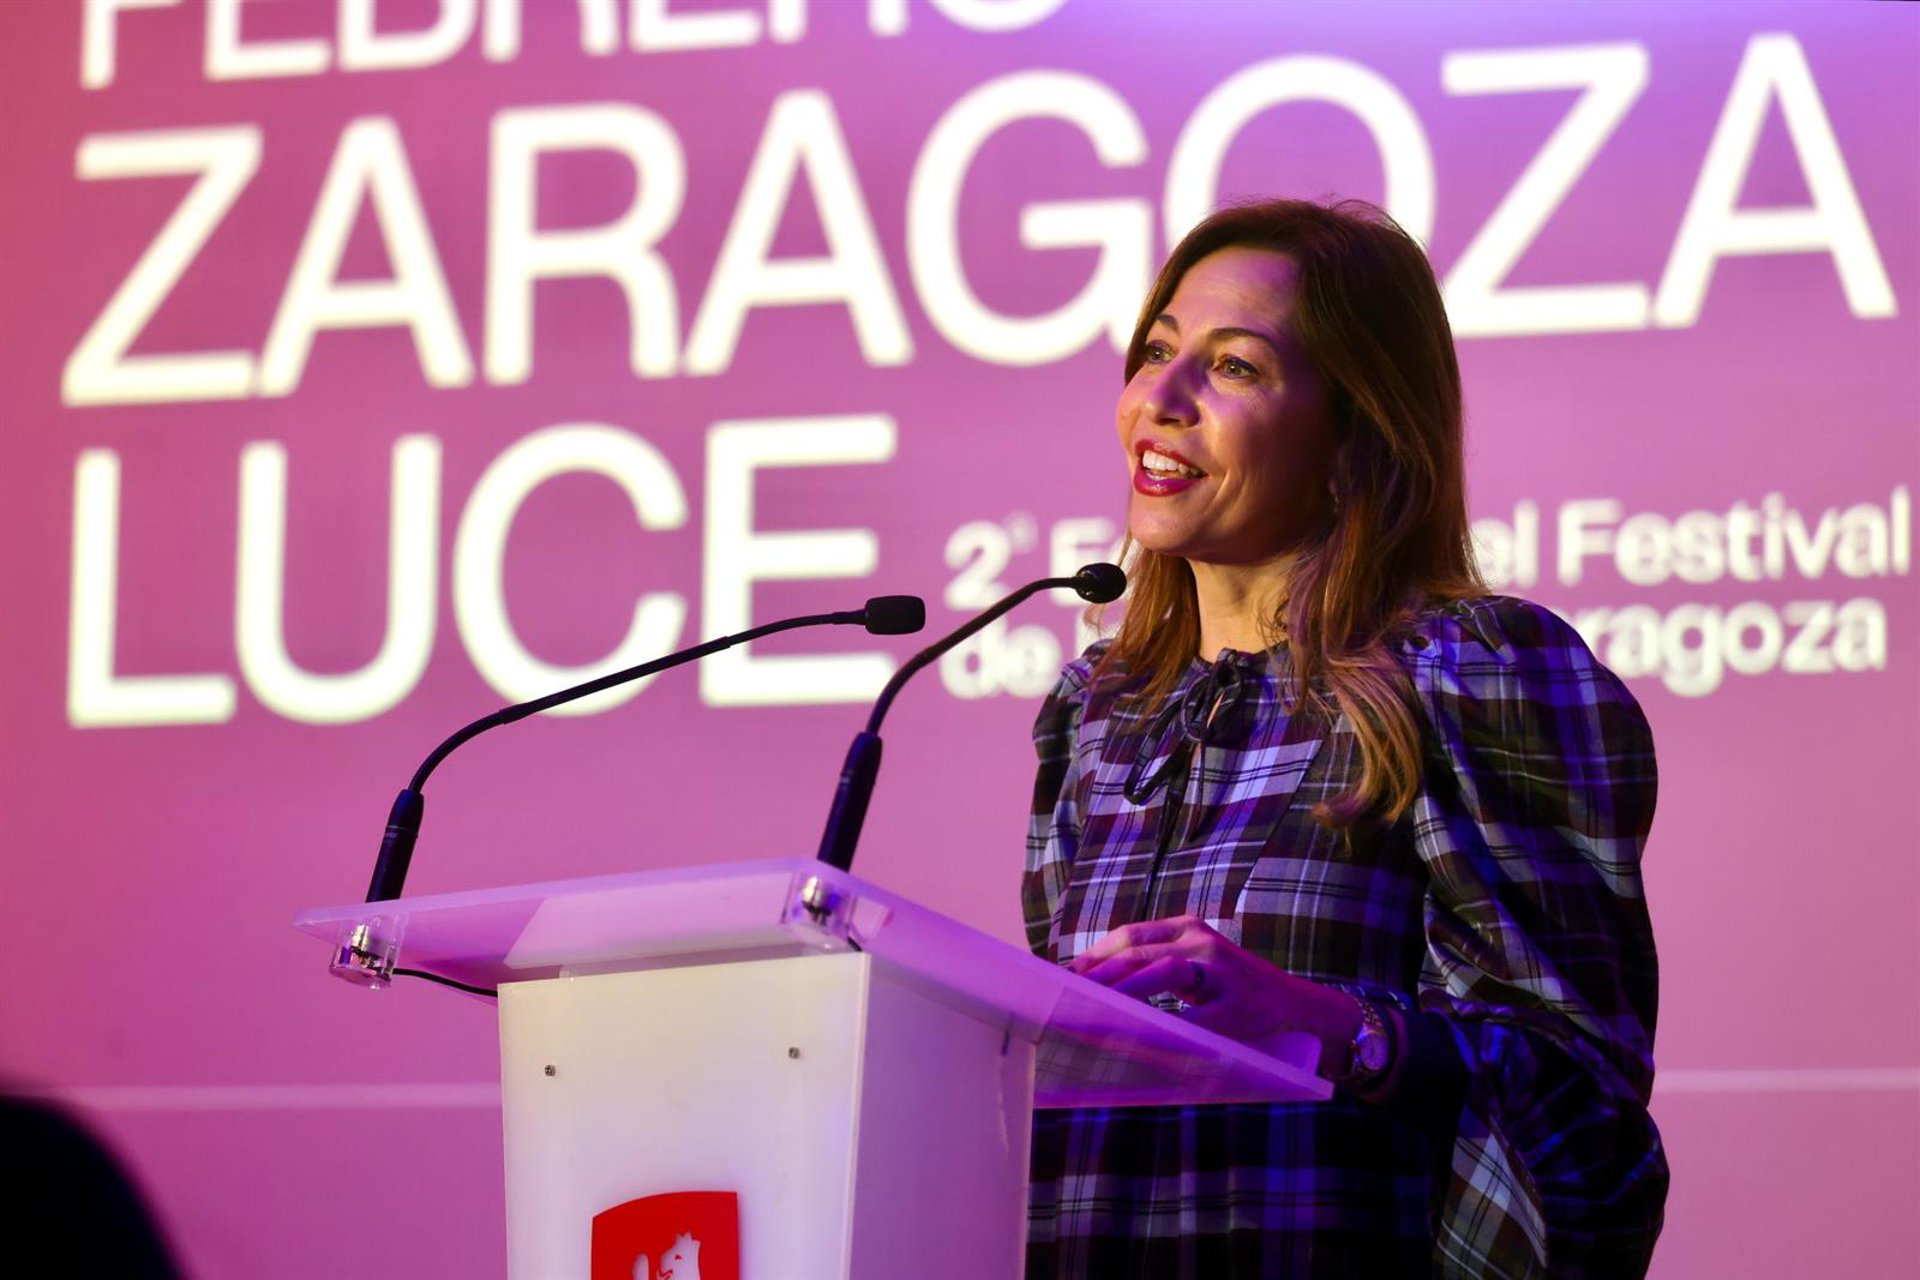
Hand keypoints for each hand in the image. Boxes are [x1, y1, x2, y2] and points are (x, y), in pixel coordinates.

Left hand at [1068, 915, 1364, 1077]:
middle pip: (1137, 951)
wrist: (1299, 1007)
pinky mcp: (1236, 1006)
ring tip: (1091, 1010)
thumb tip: (1098, 983)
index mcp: (1189, 927)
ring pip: (1160, 972)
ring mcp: (1221, 971)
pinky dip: (1161, 1029)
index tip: (1064, 975)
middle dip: (1098, 975)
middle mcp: (1202, 941)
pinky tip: (1138, 1040)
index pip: (1129, 934)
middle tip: (1066, 996)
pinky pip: (1191, 1019)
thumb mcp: (1196, 965)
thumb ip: (1156, 965)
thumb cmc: (1234, 989)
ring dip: (1122, 993)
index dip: (1094, 955)